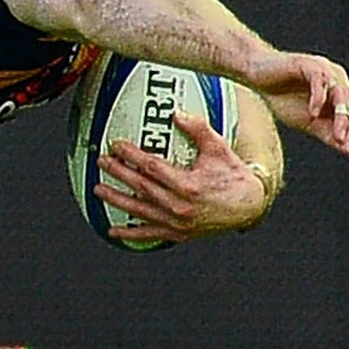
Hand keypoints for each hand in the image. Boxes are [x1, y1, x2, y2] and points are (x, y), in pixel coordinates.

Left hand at [96, 114, 268, 244]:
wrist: (250, 207)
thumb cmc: (233, 176)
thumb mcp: (219, 149)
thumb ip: (198, 129)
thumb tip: (176, 114)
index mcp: (188, 185)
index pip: (151, 167)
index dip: (131, 155)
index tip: (116, 145)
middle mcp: (180, 207)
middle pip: (140, 187)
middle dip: (118, 173)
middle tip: (101, 161)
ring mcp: (178, 223)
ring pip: (139, 211)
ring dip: (116, 200)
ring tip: (98, 190)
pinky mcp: (179, 234)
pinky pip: (150, 235)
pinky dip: (131, 234)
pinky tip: (114, 231)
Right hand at [244, 50, 348, 153]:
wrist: (257, 75)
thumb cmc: (283, 97)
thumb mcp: (307, 122)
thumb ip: (327, 134)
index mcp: (341, 93)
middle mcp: (339, 80)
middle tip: (348, 145)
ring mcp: (325, 71)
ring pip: (342, 94)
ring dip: (341, 117)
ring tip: (339, 135)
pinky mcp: (308, 65)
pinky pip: (320, 83)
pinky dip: (318, 99)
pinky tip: (312, 112)